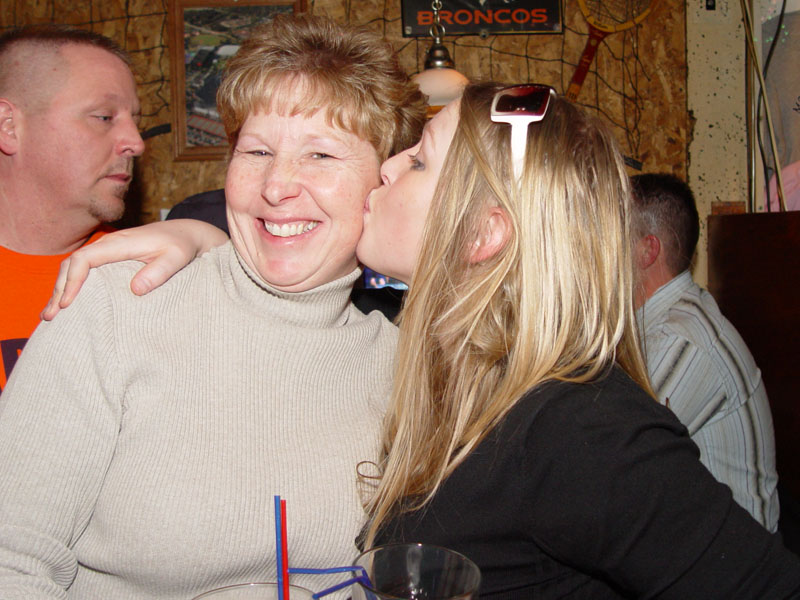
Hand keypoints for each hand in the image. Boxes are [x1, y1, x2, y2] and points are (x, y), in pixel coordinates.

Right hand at [41, 219, 227, 319]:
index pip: (85, 258)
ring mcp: (109, 251)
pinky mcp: (112, 258)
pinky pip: (85, 270)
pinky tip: (67, 304)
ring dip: (61, 289)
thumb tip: (136, 289)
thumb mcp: (177, 257)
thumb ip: (159, 272)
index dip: (73, 281)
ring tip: (50, 315)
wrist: (187, 233)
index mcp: (121, 244)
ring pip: (74, 267)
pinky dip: (71, 286)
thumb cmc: (182, 246)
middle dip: (59, 289)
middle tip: (51, 316)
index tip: (68, 304)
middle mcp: (110, 245)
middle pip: (72, 263)